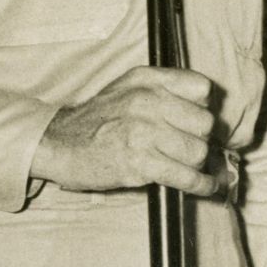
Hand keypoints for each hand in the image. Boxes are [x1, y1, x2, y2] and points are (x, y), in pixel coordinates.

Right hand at [32, 67, 227, 196]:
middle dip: (199, 139)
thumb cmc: (97, 120)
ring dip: (195, 164)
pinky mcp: (139, 163)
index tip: (193, 121)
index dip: (203, 108)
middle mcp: (147, 100)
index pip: (201, 89)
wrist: (59, 144)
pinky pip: (186, 176)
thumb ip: (164, 89)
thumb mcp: (127, 88)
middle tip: (185, 148)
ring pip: (197, 151)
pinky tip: (204, 187)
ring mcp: (143, 131)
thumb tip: (208, 110)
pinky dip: (200, 185)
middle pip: (204, 123)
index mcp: (147, 80)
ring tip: (184, 167)